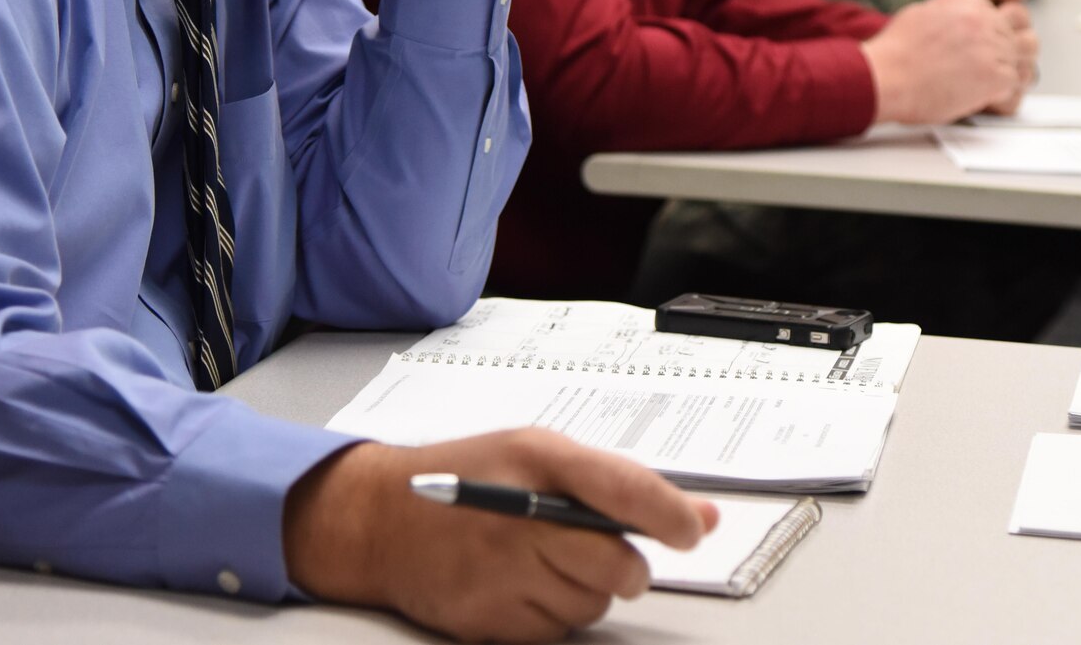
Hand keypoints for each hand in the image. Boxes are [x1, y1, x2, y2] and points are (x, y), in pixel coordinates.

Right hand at [283, 430, 716, 642]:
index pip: (624, 489)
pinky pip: (555, 632)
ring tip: (541, 559)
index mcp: (537, 459)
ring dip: (582, 589)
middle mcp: (519, 515)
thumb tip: (701, 518)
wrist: (380, 520)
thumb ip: (619, 483)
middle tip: (594, 549)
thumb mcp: (537, 452)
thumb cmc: (467, 477)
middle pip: (617, 565)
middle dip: (623, 565)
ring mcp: (500, 573)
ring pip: (591, 604)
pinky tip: (519, 585)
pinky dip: (549, 615)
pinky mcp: (487, 621)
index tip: (689, 532)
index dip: (669, 516)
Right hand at [860, 0, 1039, 123]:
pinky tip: (984, 100)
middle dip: (1016, 49)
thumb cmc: (897, 49)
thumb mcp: (925, 9)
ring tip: (994, 83)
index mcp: (970, 2)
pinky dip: (1004, 97)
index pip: (1014, 6)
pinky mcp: (997, 77)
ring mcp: (994, 48)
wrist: (885, 76)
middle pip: (1026, 32)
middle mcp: (986, 20)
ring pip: (1029, 59)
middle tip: (997, 65)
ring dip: (1016, 71)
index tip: (1007, 36)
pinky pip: (1017, 87)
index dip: (1012, 24)